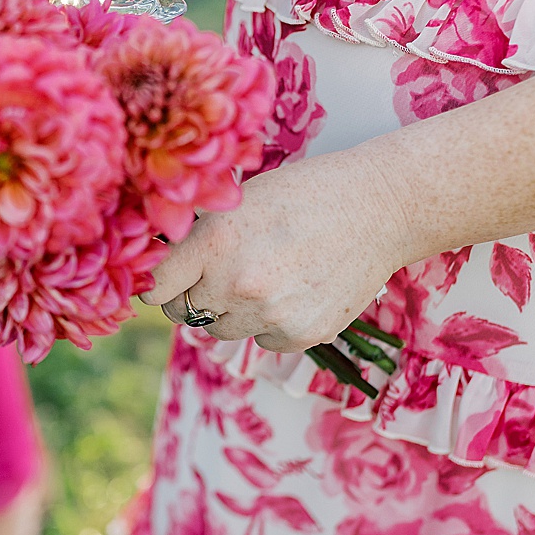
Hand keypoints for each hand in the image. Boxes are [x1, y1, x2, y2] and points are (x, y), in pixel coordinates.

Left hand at [143, 159, 404, 352]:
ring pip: (223, 330)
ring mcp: (271, 314)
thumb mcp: (242, 201)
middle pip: (185, 312)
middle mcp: (238, 283)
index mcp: (215, 240)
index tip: (169, 276)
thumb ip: (199, 238)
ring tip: (268, 274)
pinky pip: (264, 340)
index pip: (154, 286)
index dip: (158, 281)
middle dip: (196, 294)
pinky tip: (297, 289)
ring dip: (234, 310)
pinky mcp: (303, 335)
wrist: (380, 209)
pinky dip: (272, 323)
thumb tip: (156, 271)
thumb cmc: (307, 194)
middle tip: (225, 270)